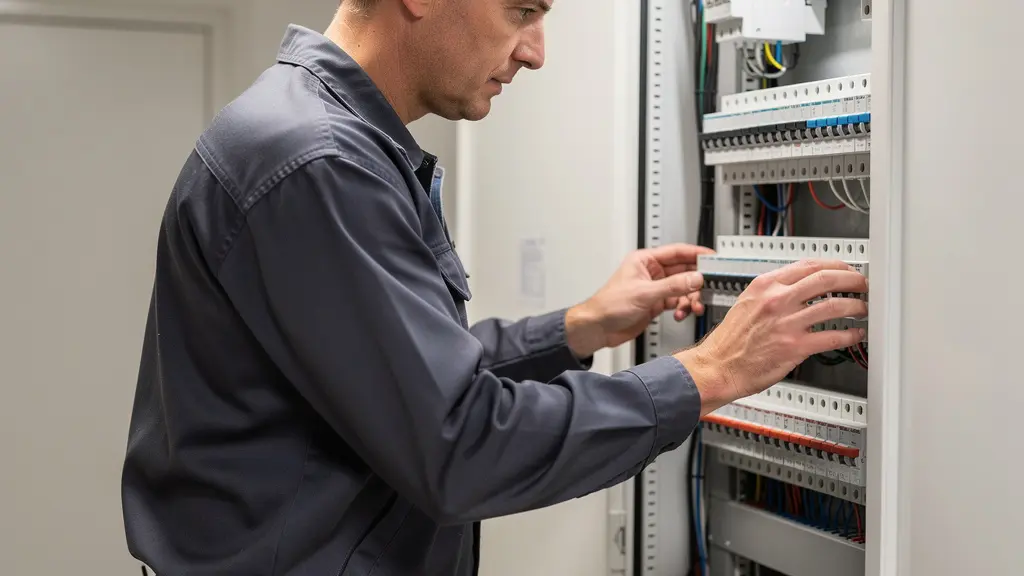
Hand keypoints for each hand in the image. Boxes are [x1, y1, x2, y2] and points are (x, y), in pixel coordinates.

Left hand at [566, 244, 714, 357]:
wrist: (598, 328)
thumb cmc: (609, 305)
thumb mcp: (644, 293)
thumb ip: (673, 286)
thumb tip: (695, 278)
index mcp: (645, 260)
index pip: (677, 252)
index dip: (697, 253)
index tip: (714, 257)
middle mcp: (652, 272)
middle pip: (684, 271)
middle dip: (697, 281)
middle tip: (710, 288)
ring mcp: (655, 288)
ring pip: (683, 288)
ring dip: (691, 298)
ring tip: (694, 307)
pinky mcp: (656, 304)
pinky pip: (677, 302)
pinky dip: (683, 308)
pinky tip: (680, 314)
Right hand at [675, 260, 868, 415]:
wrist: (718, 366)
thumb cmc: (730, 340)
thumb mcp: (748, 302)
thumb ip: (774, 292)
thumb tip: (802, 287)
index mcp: (765, 285)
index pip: (809, 265)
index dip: (835, 265)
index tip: (845, 270)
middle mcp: (777, 300)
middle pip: (827, 279)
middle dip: (853, 280)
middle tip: (863, 285)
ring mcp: (787, 323)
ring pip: (836, 306)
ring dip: (856, 307)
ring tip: (862, 309)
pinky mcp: (795, 347)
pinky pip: (833, 337)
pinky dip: (850, 335)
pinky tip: (854, 334)